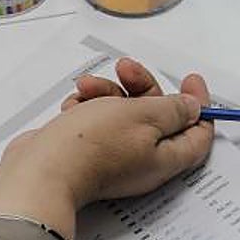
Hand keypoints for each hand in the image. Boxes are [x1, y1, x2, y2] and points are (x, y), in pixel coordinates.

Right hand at [0, 59, 213, 239]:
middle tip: (126, 68)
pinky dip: (87, 108)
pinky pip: (96, 122)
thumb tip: (192, 109)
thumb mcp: (143, 115)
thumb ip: (172, 110)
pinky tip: (73, 106)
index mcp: (165, 158)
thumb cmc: (91, 146)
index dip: (199, 105)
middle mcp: (143, 161)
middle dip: (142, 87)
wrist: (40, 170)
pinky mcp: (88, 152)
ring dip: (107, 94)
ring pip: (123, 114)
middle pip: (158, 117)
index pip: (198, 135)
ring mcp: (114, 157)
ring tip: (86, 88)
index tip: (190, 80)